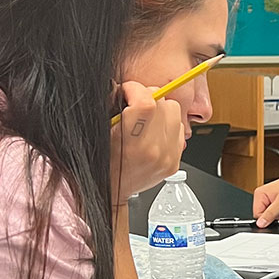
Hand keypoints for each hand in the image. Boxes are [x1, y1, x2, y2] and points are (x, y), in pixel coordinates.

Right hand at [110, 82, 183, 205]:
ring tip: (145, 118)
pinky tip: (153, 132)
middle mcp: (153, 150)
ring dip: (160, 109)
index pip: (147, 102)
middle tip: (133, 105)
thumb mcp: (99, 131)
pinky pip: (180, 129)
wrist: (110, 191)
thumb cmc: (101, 161)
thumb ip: (110, 105)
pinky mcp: (175, 161)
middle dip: (147, 97)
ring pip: (174, 112)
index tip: (127, 91)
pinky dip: (168, 125)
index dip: (135, 89)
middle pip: (163, 102)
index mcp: (132, 143)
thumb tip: (122, 87)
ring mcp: (167, 157)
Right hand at [253, 173, 278, 227]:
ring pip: (271, 215)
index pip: (257, 215)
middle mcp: (262, 196)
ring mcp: (268, 198)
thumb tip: (260, 224)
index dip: (268, 217)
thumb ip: (270, 214)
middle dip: (275, 215)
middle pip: (264, 215)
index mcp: (259, 194)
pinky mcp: (273, 201)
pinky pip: (276, 212)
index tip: (277, 213)